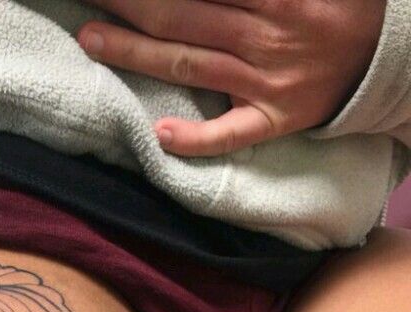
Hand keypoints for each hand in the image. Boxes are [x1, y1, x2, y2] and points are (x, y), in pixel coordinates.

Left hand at [77, 0, 385, 155]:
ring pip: (190, 63)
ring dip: (136, 52)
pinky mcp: (272, 120)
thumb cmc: (335, 9)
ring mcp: (266, 81)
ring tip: (92, 39)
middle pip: (181, 14)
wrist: (382, 61)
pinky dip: (196, 137)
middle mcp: (264, 35)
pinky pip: (230, 133)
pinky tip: (159, 134)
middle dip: (129, 3)